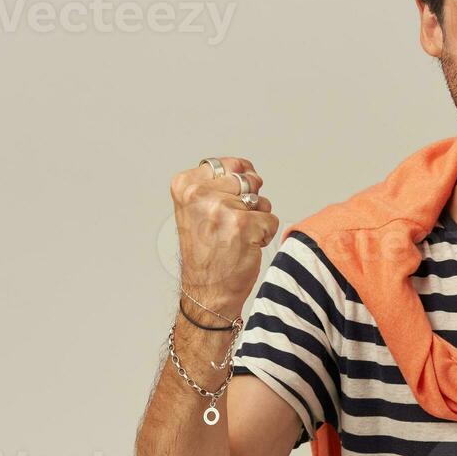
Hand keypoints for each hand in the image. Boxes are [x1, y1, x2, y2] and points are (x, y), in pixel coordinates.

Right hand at [169, 156, 279, 312]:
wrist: (207, 291)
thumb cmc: (206, 251)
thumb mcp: (196, 208)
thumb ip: (218, 184)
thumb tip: (249, 172)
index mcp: (185, 184)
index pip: (231, 164)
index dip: (238, 184)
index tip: (226, 205)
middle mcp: (200, 193)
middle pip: (249, 180)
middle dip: (248, 202)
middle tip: (229, 226)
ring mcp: (222, 208)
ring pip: (261, 201)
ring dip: (257, 219)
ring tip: (235, 237)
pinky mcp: (244, 225)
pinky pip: (271, 220)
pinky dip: (264, 235)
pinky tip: (245, 247)